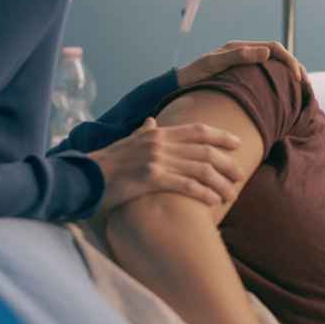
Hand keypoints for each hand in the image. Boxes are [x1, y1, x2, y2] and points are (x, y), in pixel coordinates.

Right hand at [88, 117, 243, 211]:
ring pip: (200, 169)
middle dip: (226, 163)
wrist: (83, 177)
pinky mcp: (150, 178)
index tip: (237, 143)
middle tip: (240, 174)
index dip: (220, 136)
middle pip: (204, 150)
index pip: (197, 131)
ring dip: (220, 182)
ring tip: (231, 194)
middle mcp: (160, 143)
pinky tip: (213, 201)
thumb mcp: (128, 142)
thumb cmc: (106, 163)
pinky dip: (203, 193)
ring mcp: (155, 160)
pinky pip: (186, 185)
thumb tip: (152, 121)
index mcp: (157, 133)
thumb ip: (144, 132)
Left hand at [177, 40, 307, 87]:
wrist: (179, 84)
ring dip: (289, 74)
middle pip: (278, 55)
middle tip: (305, 84)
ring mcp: (243, 64)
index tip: (298, 78)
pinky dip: (278, 82)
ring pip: (274, 66)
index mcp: (240, 47)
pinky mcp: (242, 76)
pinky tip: (283, 95)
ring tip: (301, 89)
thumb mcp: (214, 64)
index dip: (289, 61)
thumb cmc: (194, 75)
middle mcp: (244, 53)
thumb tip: (267, 52)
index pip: (274, 48)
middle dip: (295, 67)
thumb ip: (238, 56)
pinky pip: (266, 76)